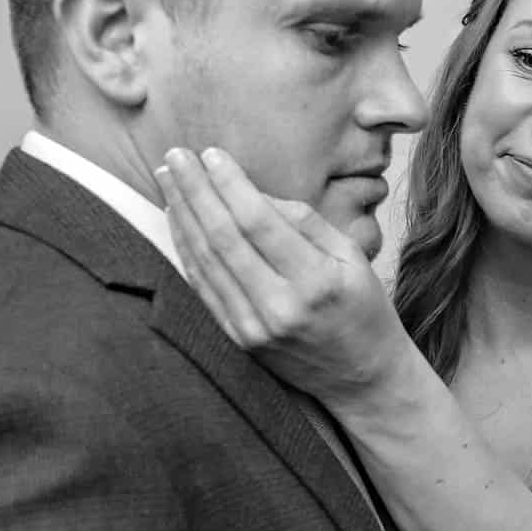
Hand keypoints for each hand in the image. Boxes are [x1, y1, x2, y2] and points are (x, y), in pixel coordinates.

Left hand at [156, 147, 410, 405]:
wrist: (361, 377)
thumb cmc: (362, 307)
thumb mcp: (352, 256)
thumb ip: (304, 221)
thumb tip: (252, 192)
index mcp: (316, 282)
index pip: (259, 222)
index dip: (230, 184)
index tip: (210, 153)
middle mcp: (280, 308)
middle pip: (223, 239)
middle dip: (195, 192)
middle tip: (175, 155)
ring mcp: (254, 329)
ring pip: (206, 262)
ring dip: (182, 216)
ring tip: (168, 179)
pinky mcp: (238, 341)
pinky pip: (202, 288)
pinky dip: (185, 250)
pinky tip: (177, 220)